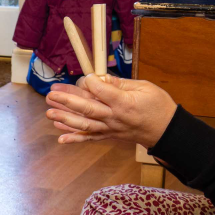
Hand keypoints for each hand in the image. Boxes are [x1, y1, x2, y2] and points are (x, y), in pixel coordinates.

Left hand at [45, 74, 177, 146]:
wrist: (166, 131)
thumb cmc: (157, 106)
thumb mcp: (144, 87)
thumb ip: (120, 84)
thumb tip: (100, 78)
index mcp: (125, 103)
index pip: (102, 92)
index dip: (91, 83)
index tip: (84, 75)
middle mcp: (114, 118)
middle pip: (88, 109)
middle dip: (67, 101)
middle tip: (51, 94)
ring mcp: (110, 129)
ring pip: (84, 125)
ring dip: (65, 119)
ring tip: (49, 112)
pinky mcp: (109, 136)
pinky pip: (90, 138)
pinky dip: (75, 139)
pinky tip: (61, 138)